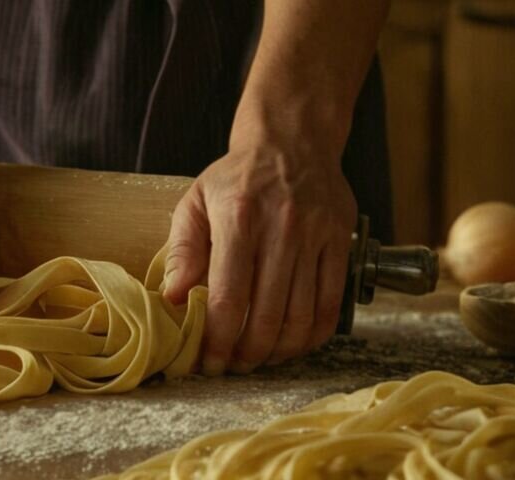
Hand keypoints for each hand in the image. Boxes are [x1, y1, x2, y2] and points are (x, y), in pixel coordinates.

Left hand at [162, 131, 356, 375]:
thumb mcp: (195, 202)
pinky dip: (312, 334)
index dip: (218, 340)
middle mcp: (281, 229)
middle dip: (247, 354)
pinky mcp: (342, 242)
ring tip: (260, 359)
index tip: (209, 361)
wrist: (291, 140)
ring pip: (301, 316)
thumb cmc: (237, 177)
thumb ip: (182, 251)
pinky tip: (293, 343)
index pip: (229, 297)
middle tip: (234, 366)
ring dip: (279, 351)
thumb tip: (173, 299)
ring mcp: (316, 236)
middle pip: (267, 315)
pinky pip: (331, 303)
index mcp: (238, 219)